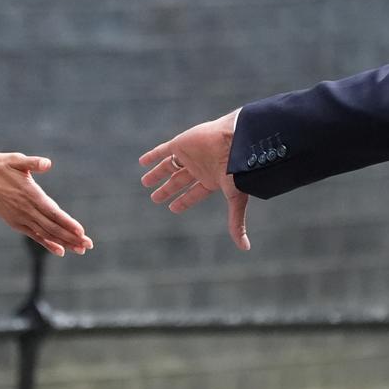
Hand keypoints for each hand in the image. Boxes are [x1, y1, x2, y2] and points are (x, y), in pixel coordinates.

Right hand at [0, 153, 92, 256]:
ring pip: (46, 233)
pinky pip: (34, 235)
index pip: (52, 212)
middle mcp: (26, 210)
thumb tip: (47, 163)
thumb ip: (32, 162)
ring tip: (80, 249)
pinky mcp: (15, 223)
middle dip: (71, 237)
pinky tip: (60, 250)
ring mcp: (20, 218)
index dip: (67, 223)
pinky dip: (47, 243)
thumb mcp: (15, 159)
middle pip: (52, 227)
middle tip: (89, 245)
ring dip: (64, 242)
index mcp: (29, 194)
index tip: (81, 231)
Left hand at [139, 109, 251, 250]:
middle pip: (179, 182)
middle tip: (155, 198)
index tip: (172, 208)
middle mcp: (199, 168)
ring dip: (157, 174)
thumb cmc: (237, 168)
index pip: (193, 194)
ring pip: (169, 167)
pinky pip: (164, 150)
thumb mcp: (235, 198)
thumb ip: (236, 222)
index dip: (183, 201)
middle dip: (168, 190)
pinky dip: (153, 156)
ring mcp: (190, 156)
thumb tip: (245, 248)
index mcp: (211, 180)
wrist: (235, 139)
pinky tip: (142, 162)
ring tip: (145, 182)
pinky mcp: (181, 144)